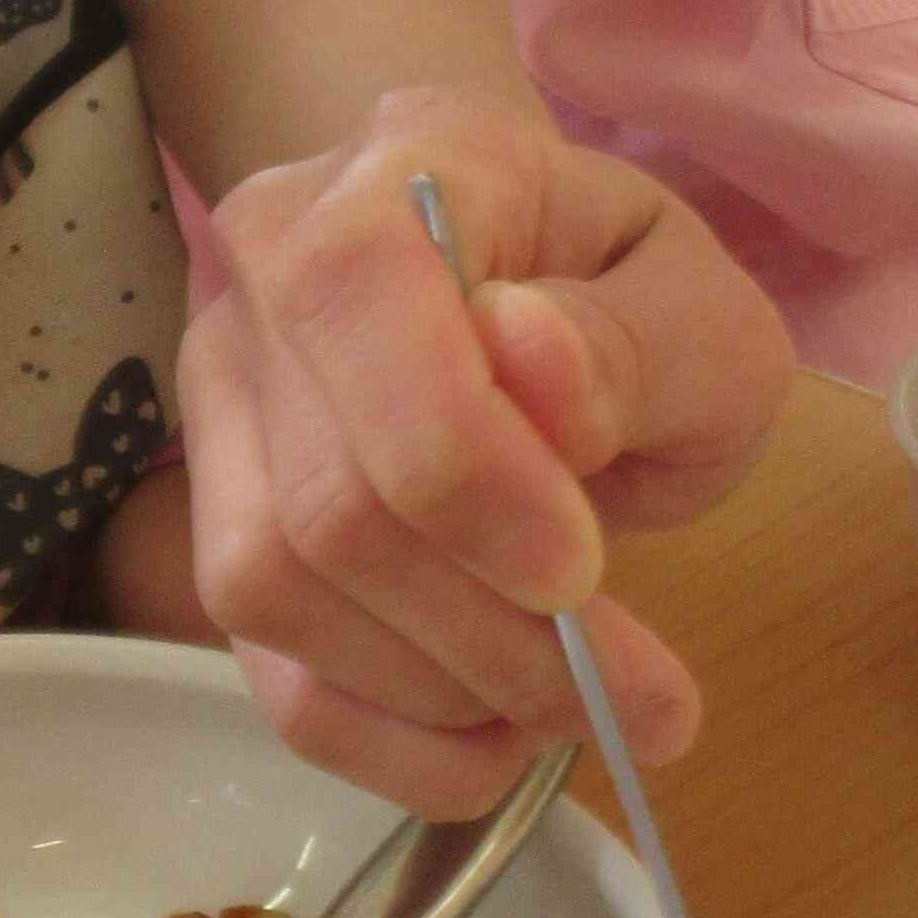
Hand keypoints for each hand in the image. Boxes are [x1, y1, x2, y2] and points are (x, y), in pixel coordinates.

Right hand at [175, 87, 790, 814]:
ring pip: (266, 587)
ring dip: (437, 689)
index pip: (354, 296)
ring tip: (572, 706)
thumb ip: (638, 342)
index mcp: (399, 168)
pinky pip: (261, 668)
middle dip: (486, 628)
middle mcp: (265, 271)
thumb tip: (533, 369)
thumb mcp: (702, 305)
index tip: (582, 572)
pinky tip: (492, 749)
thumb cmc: (622, 296)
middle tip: (634, 695)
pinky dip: (383, 742)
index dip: (457, 462)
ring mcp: (220, 398)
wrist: (530, 294)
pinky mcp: (216, 521)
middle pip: (318, 493)